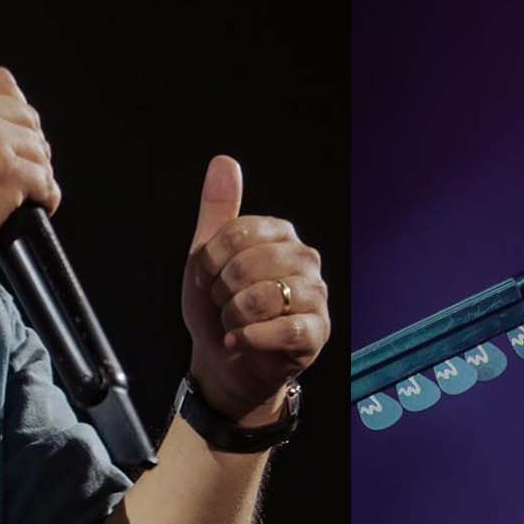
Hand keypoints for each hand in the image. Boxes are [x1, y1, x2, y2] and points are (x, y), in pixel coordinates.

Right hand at [0, 67, 60, 278]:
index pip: (1, 82)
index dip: (13, 107)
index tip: (12, 127)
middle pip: (26, 116)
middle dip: (27, 142)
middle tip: (20, 165)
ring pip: (39, 148)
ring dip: (37, 170)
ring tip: (27, 188)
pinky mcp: (9, 172)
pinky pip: (45, 180)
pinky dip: (46, 196)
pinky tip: (37, 204)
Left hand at [182, 157, 327, 424]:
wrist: (223, 362)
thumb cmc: (218, 307)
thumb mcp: (206, 258)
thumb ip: (217, 210)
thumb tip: (225, 161)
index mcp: (280, 234)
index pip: (238, 232)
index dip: (211, 262)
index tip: (207, 279)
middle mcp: (304, 259)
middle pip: (251, 263)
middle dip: (223, 292)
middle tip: (223, 305)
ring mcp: (315, 296)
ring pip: (268, 296)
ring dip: (235, 316)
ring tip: (233, 324)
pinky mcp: (317, 332)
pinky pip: (285, 329)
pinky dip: (251, 338)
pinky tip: (238, 341)